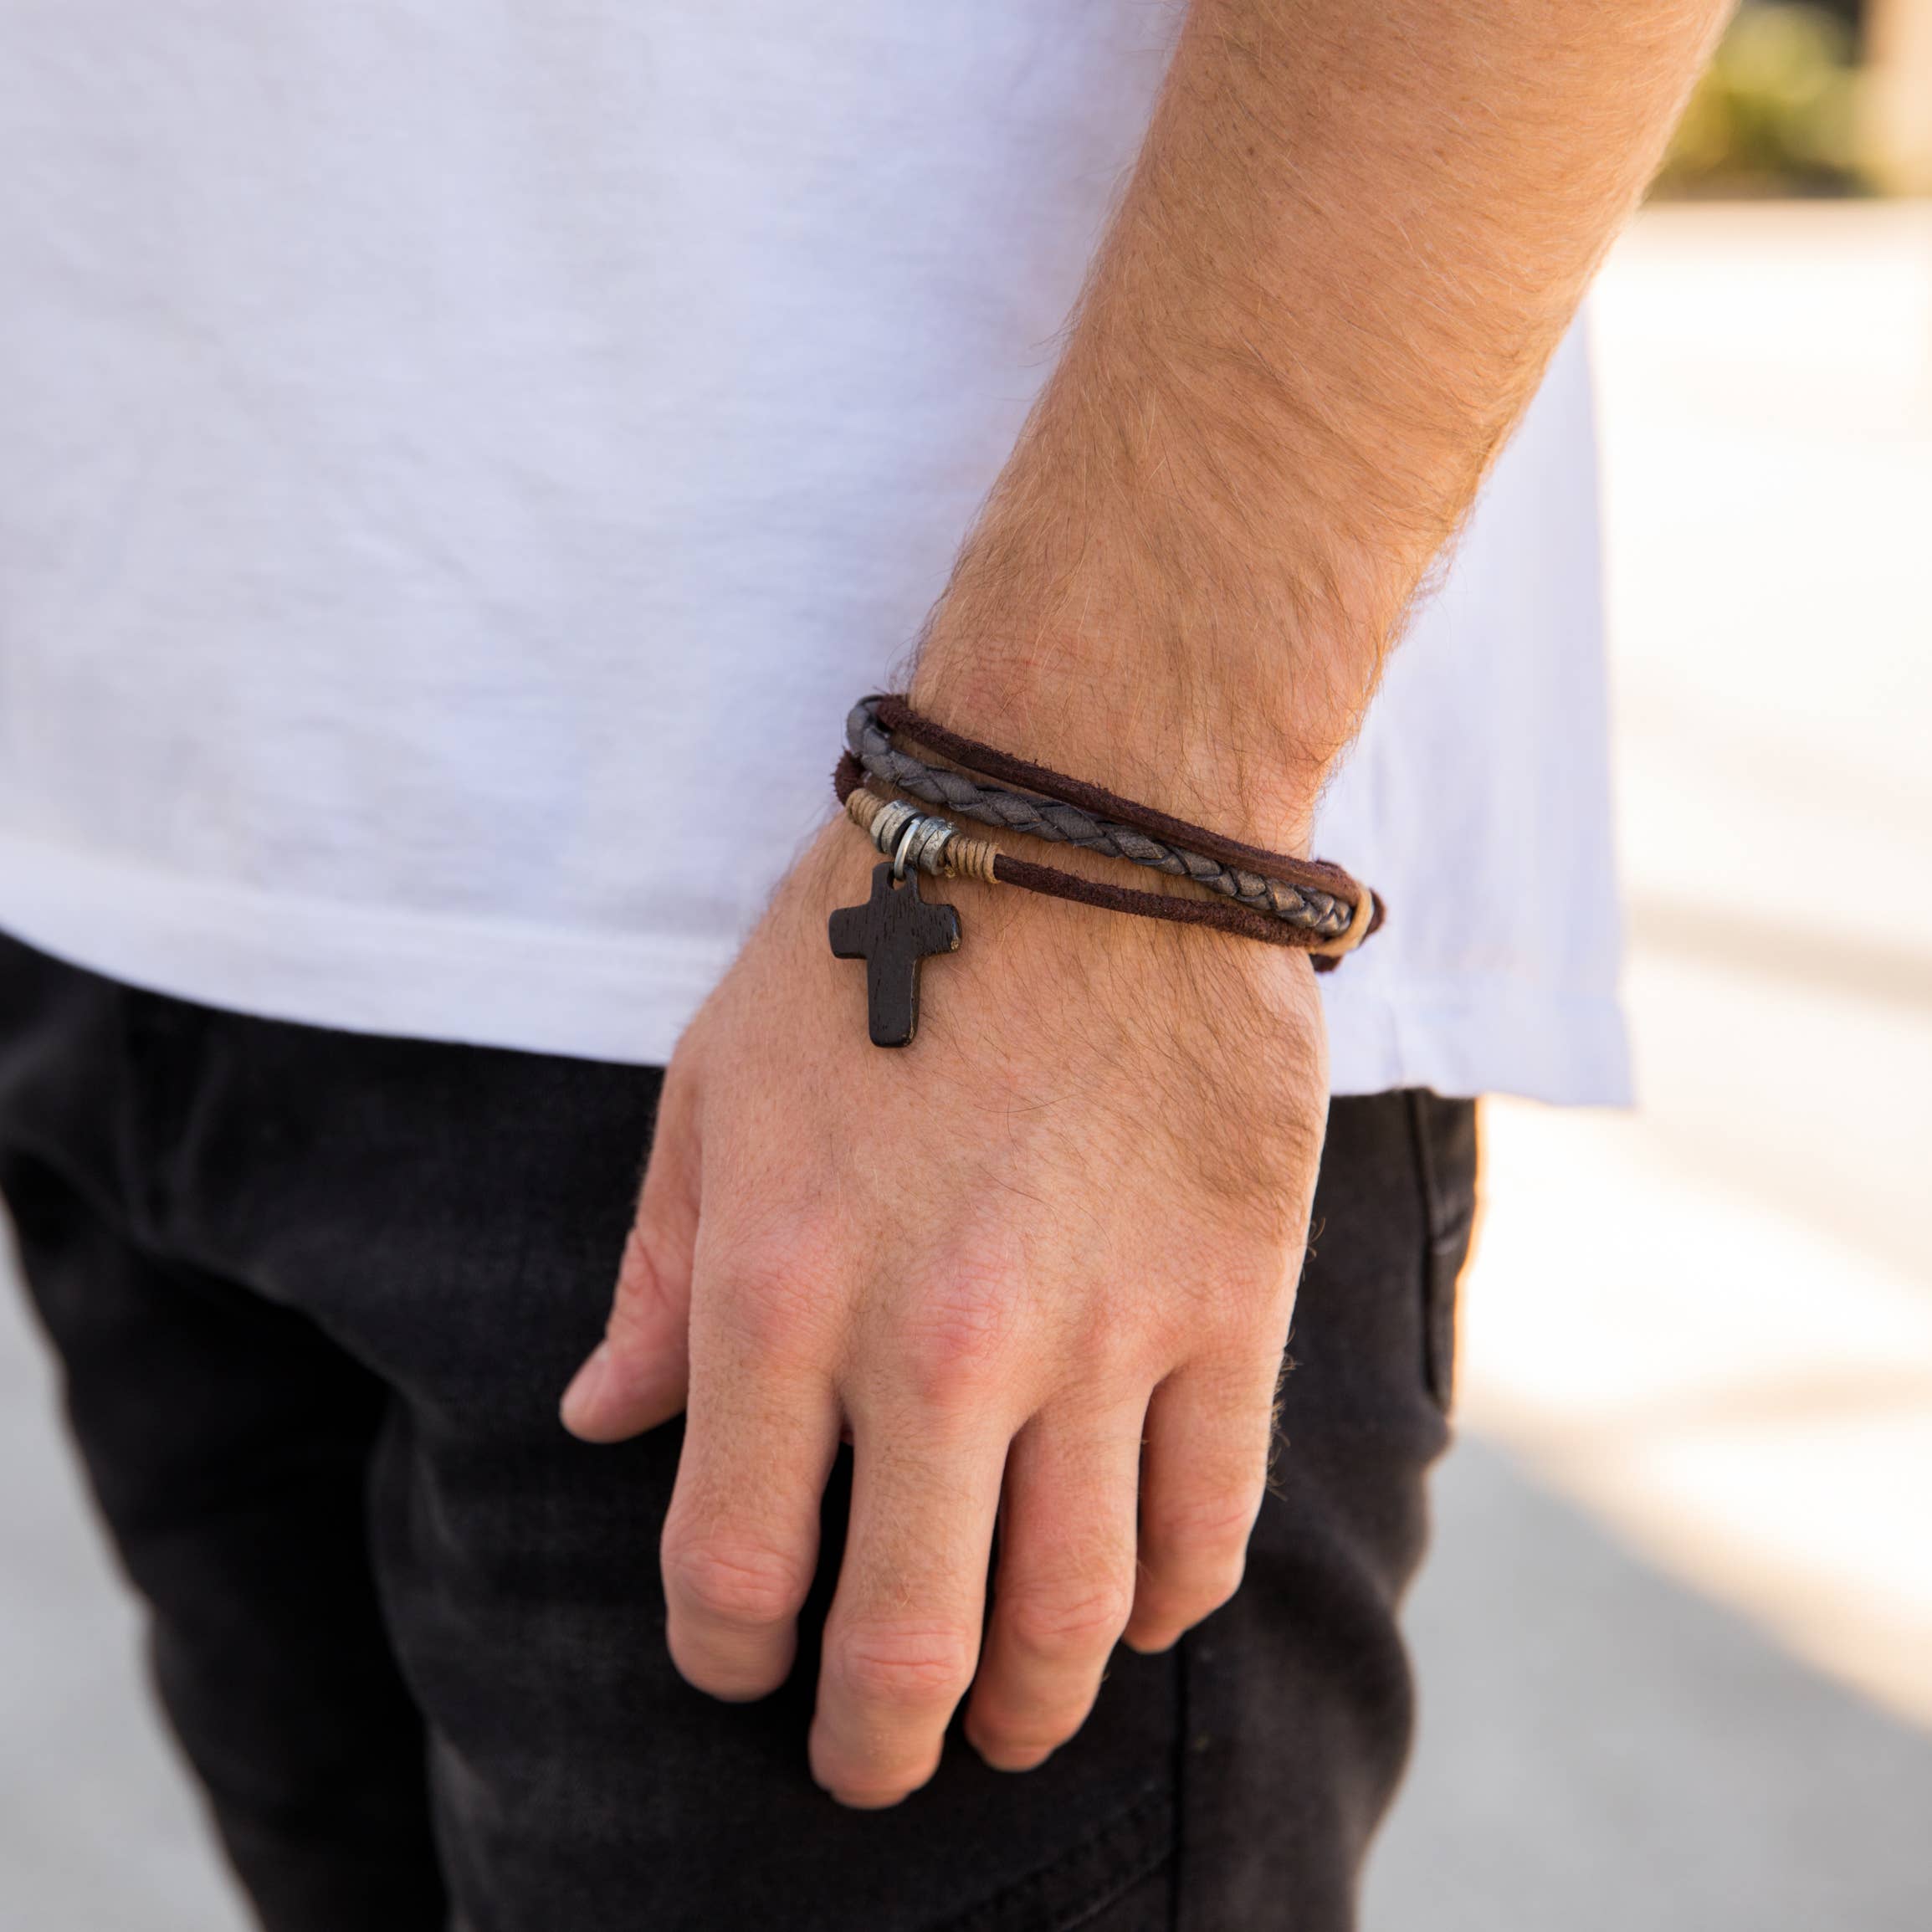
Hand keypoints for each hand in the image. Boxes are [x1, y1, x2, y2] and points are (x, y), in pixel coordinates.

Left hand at [561, 813, 1326, 1805]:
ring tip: (1011, 1724)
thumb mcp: (712, 1085)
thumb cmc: (871, 940)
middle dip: (879, 1743)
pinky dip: (1161, 1601)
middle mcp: (937, 1342)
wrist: (1082, 816)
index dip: (730, 1661)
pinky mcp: (1229, 1299)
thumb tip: (601, 1426)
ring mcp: (1101, 1333)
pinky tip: (1132, 1607)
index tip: (742, 1669)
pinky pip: (1204, 1519)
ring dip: (1033, 1706)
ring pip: (1073, 1614)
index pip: (735, 1571)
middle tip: (876, 1764)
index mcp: (781, 1291)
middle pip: (910, 1643)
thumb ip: (659, 1274)